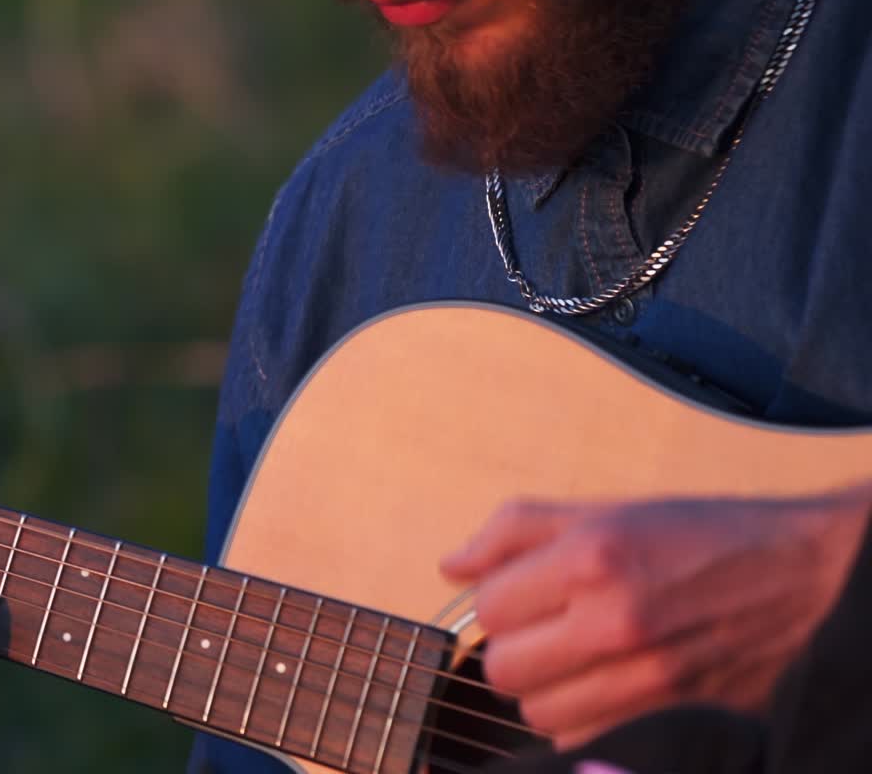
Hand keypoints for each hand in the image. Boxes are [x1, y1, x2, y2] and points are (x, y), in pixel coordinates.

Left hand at [442, 489, 871, 749]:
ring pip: (536, 713)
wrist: (802, 578)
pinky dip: (578, 719)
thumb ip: (516, 530)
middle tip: (542, 625)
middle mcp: (613, 620)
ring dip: (542, 686)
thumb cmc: (701, 535)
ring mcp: (643, 679)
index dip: (497, 597)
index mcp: (591, 555)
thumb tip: (450, 563)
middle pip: (503, 667)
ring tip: (573, 654)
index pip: (487, 603)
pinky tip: (601, 684)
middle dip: (512, 645)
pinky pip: (582, 741)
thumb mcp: (605, 509)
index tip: (521, 591)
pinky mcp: (668, 720)